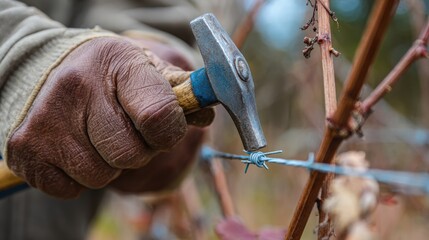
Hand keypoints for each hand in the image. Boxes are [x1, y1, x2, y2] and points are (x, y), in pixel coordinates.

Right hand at [5, 37, 207, 197]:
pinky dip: (79, 177)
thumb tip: (205, 114)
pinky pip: (71, 188)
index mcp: (119, 64)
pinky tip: (76, 147)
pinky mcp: (26, 148)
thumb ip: (180, 93)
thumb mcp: (147, 70)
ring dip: (108, 166)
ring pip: (101, 176)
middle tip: (127, 131)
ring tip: (99, 137)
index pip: (159, 117)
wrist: (54, 68)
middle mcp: (78, 87)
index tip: (164, 127)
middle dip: (138, 151)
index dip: (169, 132)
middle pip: (131, 155)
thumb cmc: (111, 75)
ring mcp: (48, 119)